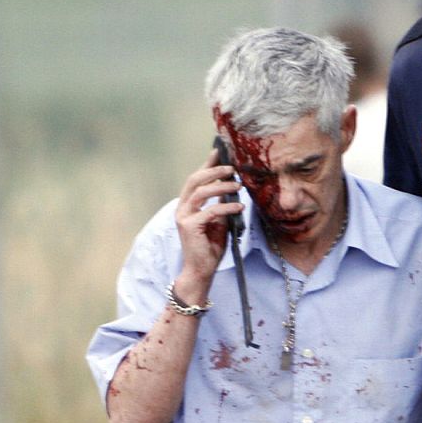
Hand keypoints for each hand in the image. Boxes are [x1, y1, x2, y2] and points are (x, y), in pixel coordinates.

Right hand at [172, 149, 244, 293]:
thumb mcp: (219, 221)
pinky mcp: (190, 227)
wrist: (201, 270)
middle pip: (195, 180)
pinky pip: (210, 211)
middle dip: (213, 171)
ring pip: (201, 192)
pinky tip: (238, 206)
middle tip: (231, 168)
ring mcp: (184, 217)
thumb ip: (220, 205)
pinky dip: (226, 207)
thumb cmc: (210, 248)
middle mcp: (182, 208)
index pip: (196, 179)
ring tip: (237, 185)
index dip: (206, 164)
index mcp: (188, 205)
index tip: (219, 152)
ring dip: (221, 186)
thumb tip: (231, 188)